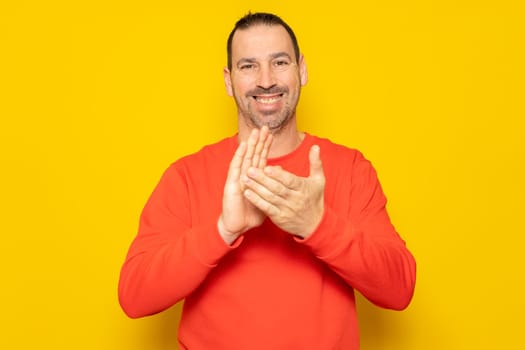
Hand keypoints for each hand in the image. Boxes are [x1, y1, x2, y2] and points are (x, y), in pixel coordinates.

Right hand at [218, 127, 272, 243]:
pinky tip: (243, 146)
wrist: (238, 226)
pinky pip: (236, 167)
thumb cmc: (251, 214)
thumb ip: (273, 185)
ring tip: (255, 132)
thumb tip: (281, 172)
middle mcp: (246, 176)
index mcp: (255, 179)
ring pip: (245, 157)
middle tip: (264, 127)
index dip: (265, 146)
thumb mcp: (267, 198)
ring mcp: (238, 178)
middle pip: (253, 155)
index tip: (271, 134)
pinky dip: (239, 156)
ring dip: (250, 144)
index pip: (261, 159)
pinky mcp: (232, 183)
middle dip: (259, 141)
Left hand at [242, 145, 324, 237]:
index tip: (267, 167)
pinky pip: (267, 209)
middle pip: (277, 188)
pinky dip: (257, 201)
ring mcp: (286, 209)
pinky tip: (247, 193)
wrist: (315, 225)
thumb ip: (315, 163)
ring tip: (245, 179)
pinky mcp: (279, 218)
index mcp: (303, 188)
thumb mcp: (319, 180)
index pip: (289, 180)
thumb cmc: (315, 199)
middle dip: (262, 179)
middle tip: (249, 169)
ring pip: (270, 197)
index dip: (278, 175)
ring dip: (256, 188)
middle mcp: (294, 199)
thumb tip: (315, 146)